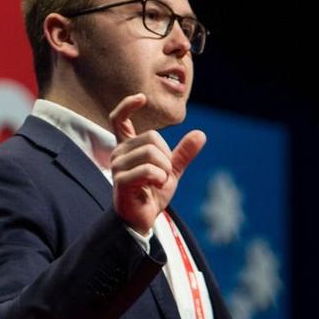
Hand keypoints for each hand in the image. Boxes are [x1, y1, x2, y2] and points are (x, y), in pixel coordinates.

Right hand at [109, 93, 205, 234]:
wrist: (142, 219)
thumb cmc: (152, 194)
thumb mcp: (172, 171)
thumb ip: (183, 153)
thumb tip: (200, 134)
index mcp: (128, 148)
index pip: (119, 119)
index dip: (128, 106)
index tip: (141, 98)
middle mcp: (119, 153)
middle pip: (152, 137)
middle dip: (166, 156)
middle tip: (162, 175)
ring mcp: (117, 166)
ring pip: (151, 153)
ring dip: (163, 170)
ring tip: (157, 183)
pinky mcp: (120, 180)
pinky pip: (148, 170)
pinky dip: (159, 179)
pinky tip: (153, 187)